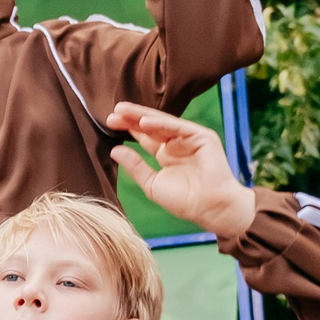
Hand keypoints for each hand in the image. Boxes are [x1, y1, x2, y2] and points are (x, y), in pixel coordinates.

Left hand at [107, 102, 256, 243]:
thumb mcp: (152, 183)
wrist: (209, 208)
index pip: (144, 136)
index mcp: (166, 154)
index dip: (128, 128)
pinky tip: (143, 122)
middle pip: (151, 126)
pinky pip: (179, 127)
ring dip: (143, 116)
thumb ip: (135, 166)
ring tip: (123, 111)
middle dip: (132, 118)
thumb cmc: (184, 200)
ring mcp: (190, 138)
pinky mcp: (202, 137)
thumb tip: (114, 150)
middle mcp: (177, 143)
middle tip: (112, 112)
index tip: (109, 122)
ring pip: (163, 123)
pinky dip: (161, 123)